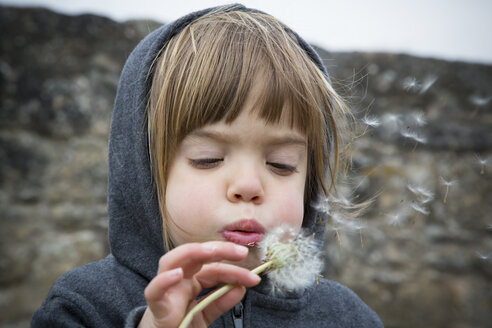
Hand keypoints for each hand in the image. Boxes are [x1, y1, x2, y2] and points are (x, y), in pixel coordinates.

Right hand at [138, 241, 260, 327]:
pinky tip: (177, 274)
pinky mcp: (155, 305)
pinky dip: (164, 281)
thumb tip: (241, 289)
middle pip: (195, 255)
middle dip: (218, 249)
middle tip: (242, 252)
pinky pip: (154, 291)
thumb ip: (221, 302)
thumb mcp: (206, 313)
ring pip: (171, 261)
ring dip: (192, 252)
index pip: (214, 268)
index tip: (254, 277)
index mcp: (191, 279)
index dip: (234, 270)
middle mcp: (177, 279)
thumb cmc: (181, 325)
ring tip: (212, 251)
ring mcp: (165, 289)